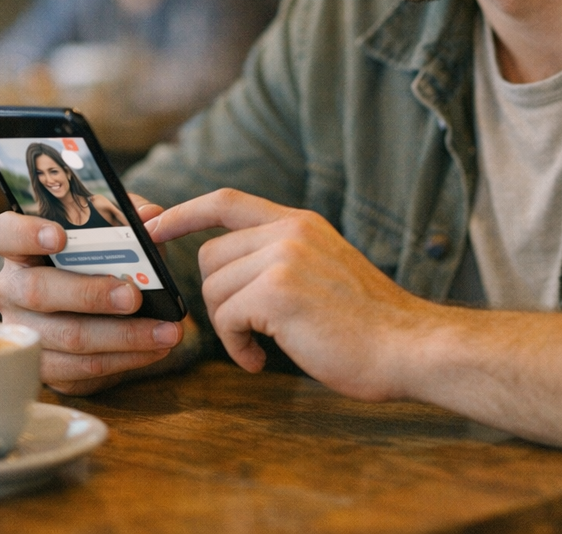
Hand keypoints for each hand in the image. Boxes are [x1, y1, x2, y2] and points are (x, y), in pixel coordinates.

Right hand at [0, 197, 184, 394]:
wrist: (98, 312)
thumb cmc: (97, 262)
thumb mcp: (110, 233)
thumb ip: (127, 218)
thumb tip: (151, 216)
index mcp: (20, 249)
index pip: (4, 234)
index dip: (26, 234)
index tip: (60, 235)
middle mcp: (12, 291)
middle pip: (38, 291)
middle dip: (90, 294)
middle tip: (133, 295)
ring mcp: (24, 333)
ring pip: (68, 337)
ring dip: (123, 336)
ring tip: (166, 331)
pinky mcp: (44, 368)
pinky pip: (83, 369)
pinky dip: (125, 360)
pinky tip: (154, 349)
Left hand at [147, 188, 431, 400]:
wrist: (408, 347)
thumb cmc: (368, 325)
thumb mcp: (324, 269)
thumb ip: (281, 258)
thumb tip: (227, 272)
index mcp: (300, 222)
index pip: (225, 201)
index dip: (183, 213)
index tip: (153, 226)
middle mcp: (289, 230)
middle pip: (210, 256)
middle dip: (218, 299)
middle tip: (246, 329)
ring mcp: (284, 257)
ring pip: (215, 290)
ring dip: (230, 328)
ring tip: (262, 347)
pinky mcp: (277, 292)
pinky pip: (226, 319)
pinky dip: (237, 347)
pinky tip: (262, 360)